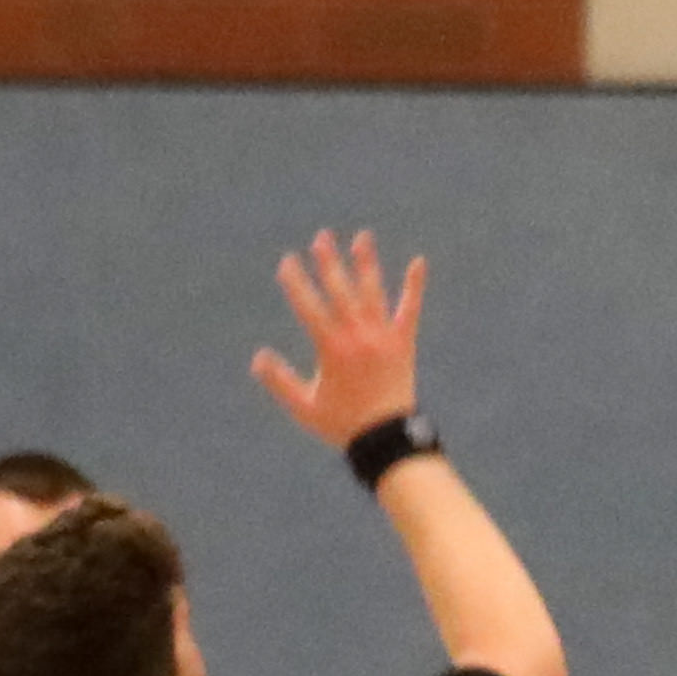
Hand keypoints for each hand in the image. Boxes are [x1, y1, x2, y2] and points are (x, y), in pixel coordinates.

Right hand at [254, 229, 425, 449]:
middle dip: (329, 262)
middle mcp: (358, 337)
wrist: (387, 439)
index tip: (287, 261)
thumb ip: (280, 381)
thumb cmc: (342, 425)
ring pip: (373, 292)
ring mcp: (383, 337)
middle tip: (322, 236)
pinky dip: (414, 286)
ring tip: (361, 237)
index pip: (309, 306)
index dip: (296, 282)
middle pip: (340, 291)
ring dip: (366, 263)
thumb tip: (257, 358)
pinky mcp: (404, 342)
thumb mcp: (304, 407)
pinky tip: (418, 262)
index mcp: (331, 349)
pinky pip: (410, 308)